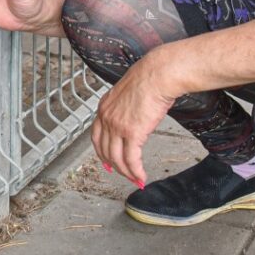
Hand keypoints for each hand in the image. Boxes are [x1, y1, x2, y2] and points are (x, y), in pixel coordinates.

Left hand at [90, 52, 177, 188]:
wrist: (158, 74)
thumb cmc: (150, 78)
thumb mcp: (128, 92)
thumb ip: (125, 107)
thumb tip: (134, 117)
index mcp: (104, 107)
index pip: (96, 136)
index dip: (101, 152)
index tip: (107, 162)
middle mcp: (107, 117)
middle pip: (105, 150)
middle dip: (115, 166)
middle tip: (124, 174)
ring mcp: (117, 126)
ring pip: (117, 158)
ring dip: (127, 172)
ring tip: (135, 179)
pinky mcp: (132, 133)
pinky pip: (131, 159)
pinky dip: (136, 172)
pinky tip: (142, 177)